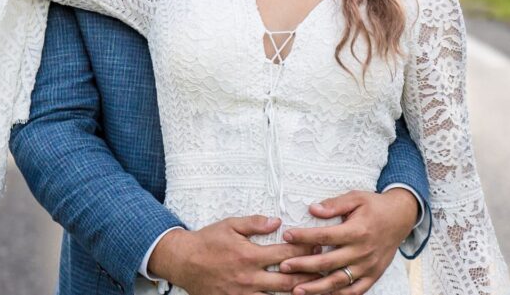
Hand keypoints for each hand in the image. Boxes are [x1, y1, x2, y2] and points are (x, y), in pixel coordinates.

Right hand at [148, 215, 320, 294]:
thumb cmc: (207, 241)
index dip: (304, 251)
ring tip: (315, 289)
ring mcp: (244, 293)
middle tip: (326, 272)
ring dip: (297, 293)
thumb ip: (255, 223)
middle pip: (287, 281)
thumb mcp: (230, 224)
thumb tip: (278, 221)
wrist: (183, 262)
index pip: (285, 254)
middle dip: (309, 276)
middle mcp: (249, 277)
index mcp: (249, 255)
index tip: (319, 246)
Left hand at [278, 189, 419, 294]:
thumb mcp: (356, 197)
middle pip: (328, 262)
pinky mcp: (373, 275)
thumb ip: (334, 205)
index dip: (304, 236)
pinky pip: (355, 290)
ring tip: (297, 290)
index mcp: (357, 231)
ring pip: (339, 281)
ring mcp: (368, 266)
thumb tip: (313, 209)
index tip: (287, 235)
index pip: (325, 236)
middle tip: (283, 266)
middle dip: (303, 266)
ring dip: (316, 288)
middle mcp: (362, 251)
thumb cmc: (375, 206)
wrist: (401, 218)